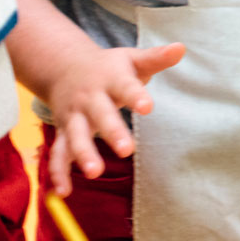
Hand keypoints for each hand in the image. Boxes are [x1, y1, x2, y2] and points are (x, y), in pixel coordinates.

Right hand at [43, 42, 184, 194]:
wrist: (65, 67)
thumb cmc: (108, 66)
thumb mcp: (132, 59)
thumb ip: (156, 58)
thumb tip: (180, 48)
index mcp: (111, 80)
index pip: (126, 88)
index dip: (136, 97)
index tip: (148, 107)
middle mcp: (90, 99)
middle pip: (101, 116)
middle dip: (112, 132)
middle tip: (127, 150)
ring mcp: (74, 117)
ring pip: (75, 137)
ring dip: (83, 154)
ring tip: (95, 172)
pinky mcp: (63, 132)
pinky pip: (58, 154)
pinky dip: (58, 172)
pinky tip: (63, 192)